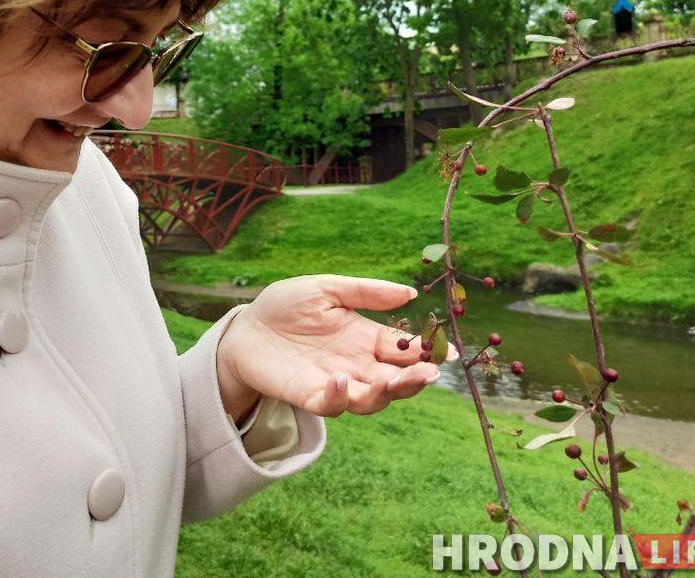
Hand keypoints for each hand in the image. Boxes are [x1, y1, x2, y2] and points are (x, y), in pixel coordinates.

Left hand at [216, 275, 447, 420]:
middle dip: (415, 380)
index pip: (404, 350)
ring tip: (392, 381)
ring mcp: (334, 383)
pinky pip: (330, 405)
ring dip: (384, 394)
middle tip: (430, 373)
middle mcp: (356, 365)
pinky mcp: (309, 395)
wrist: (247, 327)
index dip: (426, 352)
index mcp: (365, 339)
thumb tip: (410, 292)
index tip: (447, 352)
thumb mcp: (326, 289)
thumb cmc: (286, 306)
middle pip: (396, 381)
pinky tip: (339, 379)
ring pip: (370, 400)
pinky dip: (338, 397)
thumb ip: (366, 292)